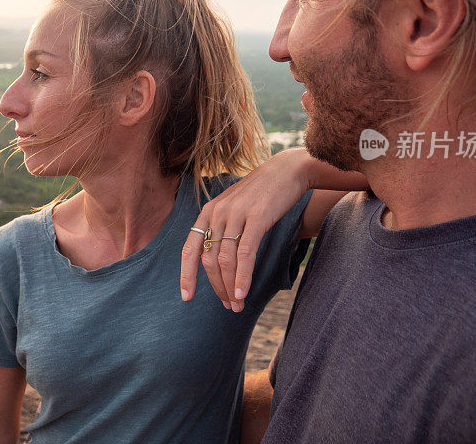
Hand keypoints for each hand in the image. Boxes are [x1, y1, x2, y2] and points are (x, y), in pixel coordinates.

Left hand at [179, 149, 311, 312]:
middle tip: (229, 306)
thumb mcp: (235, 207)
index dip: (186, 275)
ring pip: (225, 260)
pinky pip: (244, 253)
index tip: (186, 297)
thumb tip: (219, 260)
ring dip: (230, 286)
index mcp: (208, 211)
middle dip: (217, 287)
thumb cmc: (262, 193)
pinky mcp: (256, 217)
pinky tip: (243, 292)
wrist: (288, 170)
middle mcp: (217, 212)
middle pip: (209, 259)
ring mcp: (236, 214)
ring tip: (237, 305)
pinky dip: (242, 275)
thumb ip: (224, 228)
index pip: (189, 248)